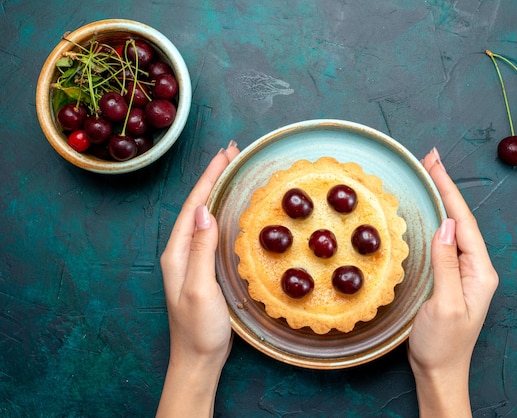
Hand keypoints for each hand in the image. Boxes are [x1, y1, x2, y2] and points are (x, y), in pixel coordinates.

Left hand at [157, 142, 239, 416]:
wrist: (198, 358)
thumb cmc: (199, 328)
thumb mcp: (200, 288)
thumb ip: (200, 249)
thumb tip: (203, 210)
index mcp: (177, 252)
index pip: (193, 205)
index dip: (208, 178)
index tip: (224, 155)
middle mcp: (182, 251)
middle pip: (198, 205)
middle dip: (213, 177)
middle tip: (233, 153)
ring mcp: (193, 260)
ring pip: (205, 216)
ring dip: (218, 191)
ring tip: (234, 171)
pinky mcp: (204, 268)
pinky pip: (213, 230)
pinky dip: (223, 212)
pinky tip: (234, 209)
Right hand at [408, 148, 497, 417]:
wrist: (439, 372)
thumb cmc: (443, 345)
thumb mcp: (444, 305)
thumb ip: (446, 264)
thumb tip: (444, 226)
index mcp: (479, 271)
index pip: (463, 223)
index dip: (449, 191)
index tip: (435, 165)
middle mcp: (474, 267)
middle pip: (459, 220)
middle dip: (445, 187)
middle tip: (429, 159)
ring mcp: (462, 272)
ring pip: (451, 228)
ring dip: (439, 201)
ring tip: (426, 176)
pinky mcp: (449, 277)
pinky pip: (442, 242)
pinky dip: (433, 220)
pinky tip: (424, 211)